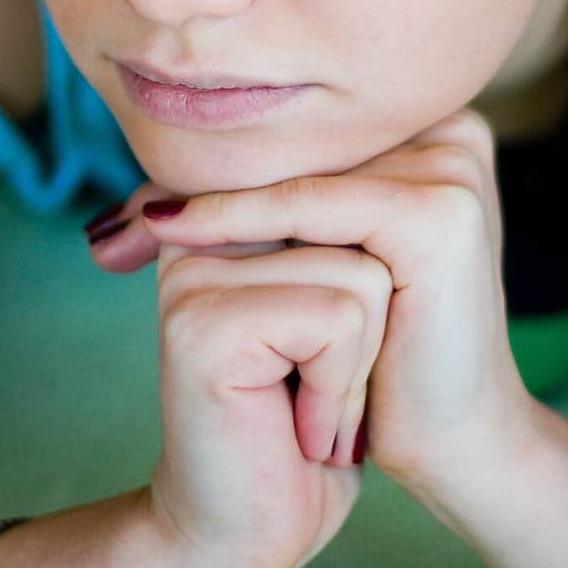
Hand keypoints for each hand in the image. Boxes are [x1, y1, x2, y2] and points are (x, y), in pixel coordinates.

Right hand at [85, 186, 390, 567]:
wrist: (257, 534)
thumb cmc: (312, 422)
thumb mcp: (336, 303)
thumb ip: (332, 225)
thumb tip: (374, 163)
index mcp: (219, 206)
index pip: (339, 181)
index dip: (375, 267)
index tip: (335, 341)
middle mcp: (196, 224)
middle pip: (356, 219)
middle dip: (371, 317)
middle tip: (325, 384)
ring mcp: (192, 271)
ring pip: (358, 272)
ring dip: (359, 364)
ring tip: (314, 411)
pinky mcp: (202, 322)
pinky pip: (337, 317)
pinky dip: (342, 389)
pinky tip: (303, 430)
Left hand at [89, 109, 527, 508]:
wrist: (454, 442)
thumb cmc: (383, 354)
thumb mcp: (322, 264)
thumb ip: (264, 209)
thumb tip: (127, 211)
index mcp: (433, 126)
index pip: (303, 137)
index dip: (217, 167)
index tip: (132, 209)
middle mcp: (450, 129)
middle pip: (298, 147)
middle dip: (204, 183)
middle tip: (113, 225)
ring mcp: (451, 165)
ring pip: (298, 171)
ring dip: (214, 201)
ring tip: (140, 229)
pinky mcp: (436, 209)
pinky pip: (310, 205)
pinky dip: (238, 220)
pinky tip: (176, 232)